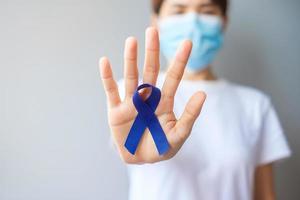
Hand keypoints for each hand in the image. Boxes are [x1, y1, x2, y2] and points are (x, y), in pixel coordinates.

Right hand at [99, 27, 205, 163]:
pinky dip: (107, 77)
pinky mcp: (115, 111)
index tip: (187, 43)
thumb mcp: (178, 135)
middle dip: (152, 52)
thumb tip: (203, 93)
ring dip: (130, 59)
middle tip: (153, 30)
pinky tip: (104, 61)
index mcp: (163, 102)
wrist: (139, 159)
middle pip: (150, 71)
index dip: (179, 61)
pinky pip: (111, 91)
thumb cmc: (161, 147)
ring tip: (132, 41)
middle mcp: (147, 97)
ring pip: (131, 76)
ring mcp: (131, 102)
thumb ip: (190, 116)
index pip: (173, 77)